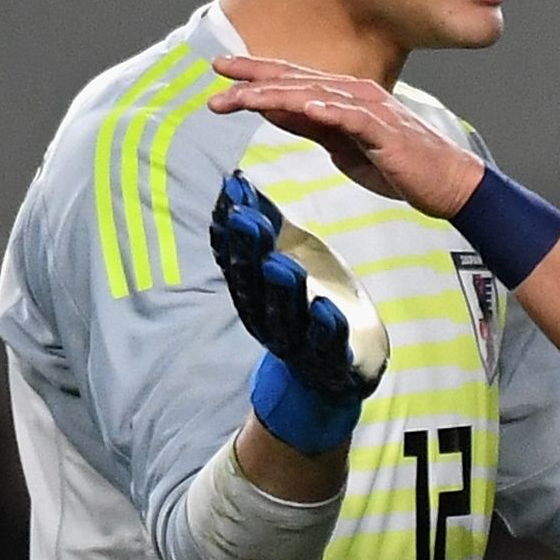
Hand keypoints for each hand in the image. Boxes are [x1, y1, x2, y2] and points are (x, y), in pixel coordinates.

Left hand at [208, 56, 485, 218]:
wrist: (447, 182)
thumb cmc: (397, 165)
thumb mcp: (342, 147)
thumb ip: (312, 128)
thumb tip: (275, 113)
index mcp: (343, 97)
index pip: (292, 81)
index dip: (256, 74)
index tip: (221, 71)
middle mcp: (355, 95)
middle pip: (296, 81)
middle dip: (255, 77)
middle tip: (217, 72)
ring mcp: (372, 111)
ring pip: (317, 96)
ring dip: (279, 94)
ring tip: (246, 97)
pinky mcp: (387, 133)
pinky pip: (354, 119)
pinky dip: (330, 111)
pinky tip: (307, 108)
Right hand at [210, 172, 377, 453]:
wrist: (329, 376)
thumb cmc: (305, 308)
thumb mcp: (286, 261)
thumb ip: (265, 227)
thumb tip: (236, 183)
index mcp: (254, 295)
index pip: (235, 261)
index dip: (230, 231)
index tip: (231, 196)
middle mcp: (268, 320)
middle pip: (254, 287)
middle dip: (250, 252)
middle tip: (248, 219)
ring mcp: (297, 344)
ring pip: (285, 316)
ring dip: (282, 290)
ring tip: (281, 264)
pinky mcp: (329, 363)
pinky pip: (325, 346)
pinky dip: (324, 329)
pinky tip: (324, 309)